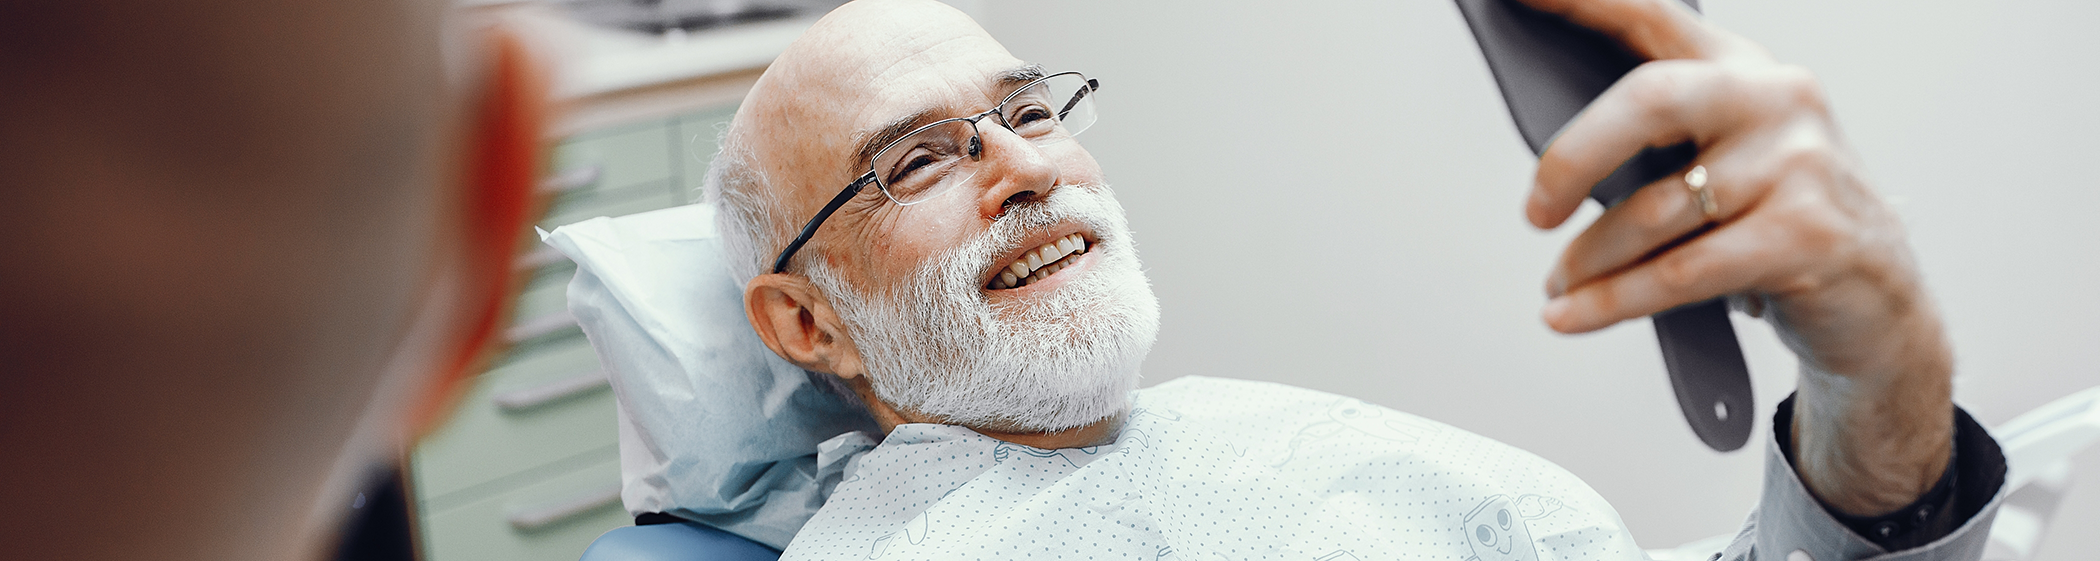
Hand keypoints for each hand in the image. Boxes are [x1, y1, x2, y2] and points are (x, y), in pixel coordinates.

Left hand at [1515, 0, 1953, 514]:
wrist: (1879, 299)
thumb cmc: (1777, 220)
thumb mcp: (1724, 161)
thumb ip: (1652, 142)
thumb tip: (1546, 166)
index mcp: (1742, 66)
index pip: (1650, 15)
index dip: (1579, 2)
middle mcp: (1776, 98)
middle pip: (1649, 100)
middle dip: (1572, 156)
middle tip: (1534, 210)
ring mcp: (1799, 164)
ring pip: (1654, 210)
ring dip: (1589, 260)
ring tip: (1558, 285)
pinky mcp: (1808, 235)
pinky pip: (1679, 272)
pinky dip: (1611, 301)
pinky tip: (1569, 315)